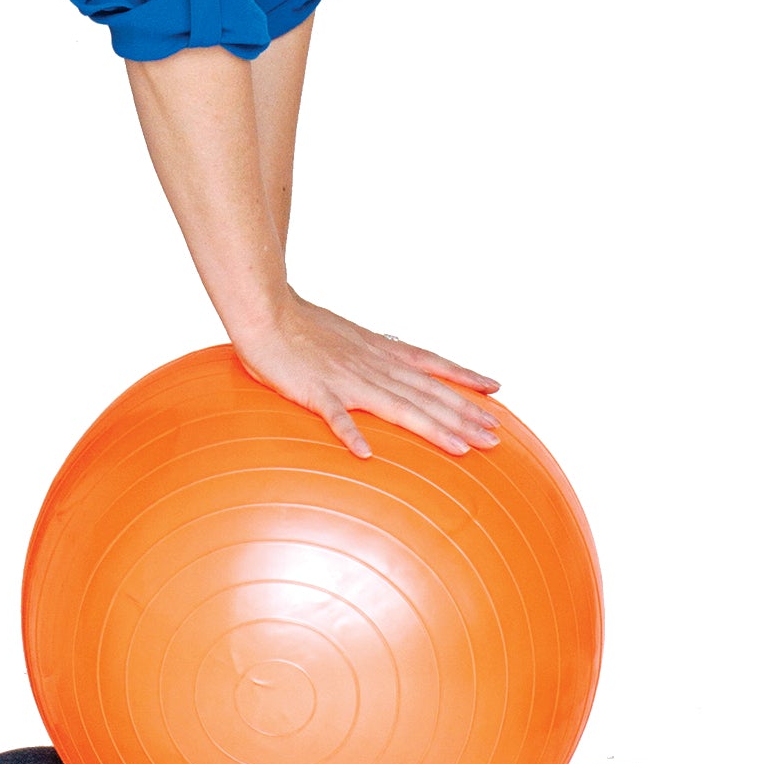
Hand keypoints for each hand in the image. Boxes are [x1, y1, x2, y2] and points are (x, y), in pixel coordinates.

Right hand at [231, 290, 500, 458]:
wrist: (266, 310)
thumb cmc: (303, 326)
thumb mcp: (351, 337)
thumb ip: (375, 354)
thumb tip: (395, 367)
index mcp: (382, 352)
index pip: (434, 365)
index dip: (466, 378)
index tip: (497, 389)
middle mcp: (375, 366)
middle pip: (428, 393)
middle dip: (465, 416)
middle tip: (495, 438)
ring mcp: (348, 380)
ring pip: (400, 407)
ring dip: (433, 428)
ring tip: (462, 449)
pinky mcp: (317, 391)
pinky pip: (336, 416)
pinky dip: (351, 433)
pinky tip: (366, 454)